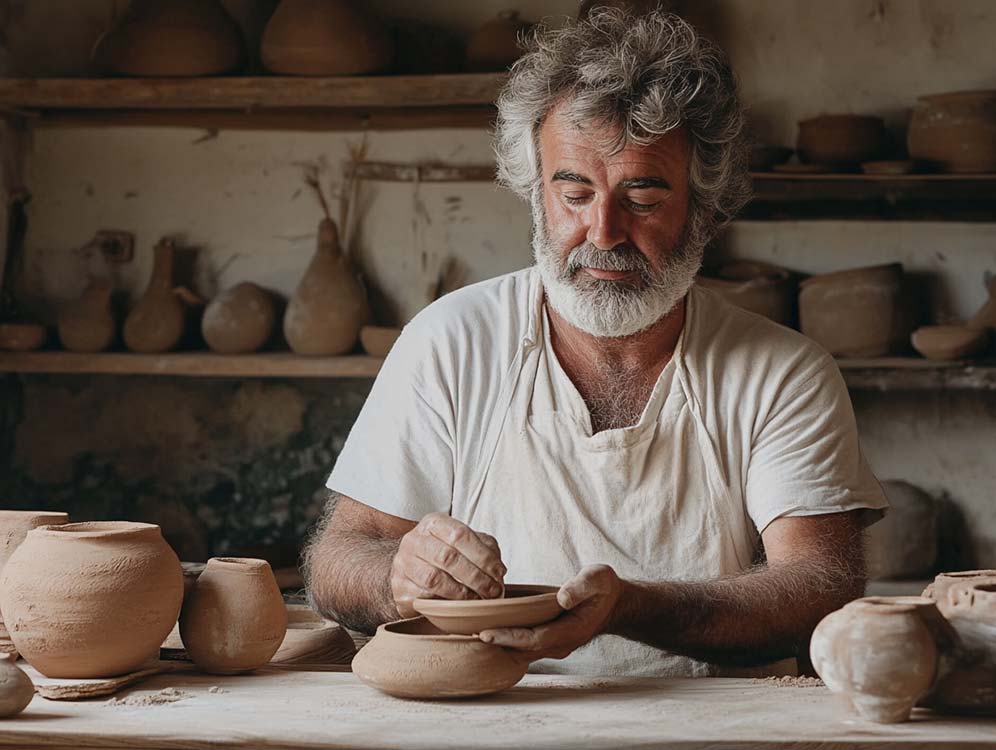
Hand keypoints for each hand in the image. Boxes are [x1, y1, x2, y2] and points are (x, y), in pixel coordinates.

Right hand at [390, 513, 506, 617]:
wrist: (408, 572)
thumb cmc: (442, 556)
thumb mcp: (464, 544)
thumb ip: (484, 549)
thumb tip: (498, 569)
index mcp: (433, 523)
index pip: (460, 534)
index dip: (483, 555)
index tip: (499, 572)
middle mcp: (414, 540)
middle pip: (448, 557)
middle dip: (476, 577)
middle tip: (493, 591)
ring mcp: (403, 564)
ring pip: (435, 578)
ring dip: (463, 593)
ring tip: (478, 600)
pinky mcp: (399, 588)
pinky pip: (424, 597)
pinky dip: (446, 603)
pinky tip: (459, 607)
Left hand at [479, 564, 623, 660]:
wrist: (612, 603)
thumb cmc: (603, 589)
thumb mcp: (598, 579)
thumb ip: (581, 586)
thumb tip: (562, 596)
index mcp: (571, 631)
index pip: (534, 639)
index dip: (510, 637)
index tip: (486, 632)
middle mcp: (560, 644)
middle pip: (522, 650)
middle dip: (496, 642)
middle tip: (467, 634)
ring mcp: (553, 645)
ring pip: (520, 650)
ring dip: (498, 643)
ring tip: (469, 632)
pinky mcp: (547, 639)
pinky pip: (522, 644)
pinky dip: (505, 638)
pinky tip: (486, 628)